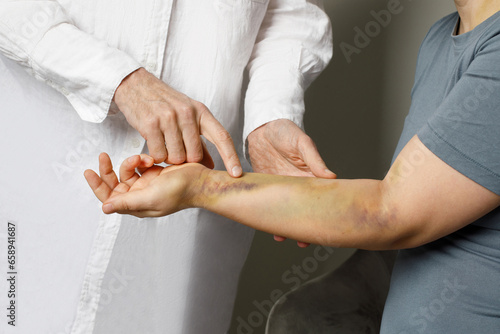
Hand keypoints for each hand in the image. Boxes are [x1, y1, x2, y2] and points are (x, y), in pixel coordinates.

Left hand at [84, 153, 207, 216]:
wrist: (201, 181)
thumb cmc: (180, 192)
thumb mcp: (151, 197)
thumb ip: (127, 202)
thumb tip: (104, 208)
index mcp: (135, 205)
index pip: (108, 198)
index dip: (97, 186)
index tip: (89, 171)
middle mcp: (139, 195)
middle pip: (114, 183)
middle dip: (109, 170)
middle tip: (104, 156)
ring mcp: (147, 184)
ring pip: (128, 170)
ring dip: (132, 162)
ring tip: (144, 159)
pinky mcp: (154, 173)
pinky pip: (140, 163)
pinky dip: (142, 159)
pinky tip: (151, 158)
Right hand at [114, 68, 241, 176]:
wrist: (135, 85)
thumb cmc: (165, 104)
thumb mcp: (188, 116)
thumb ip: (200, 141)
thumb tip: (212, 165)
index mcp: (201, 111)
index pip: (222, 137)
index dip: (231, 157)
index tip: (237, 174)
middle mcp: (187, 113)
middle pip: (195, 155)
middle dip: (186, 160)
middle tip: (176, 150)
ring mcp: (169, 118)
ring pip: (176, 158)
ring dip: (169, 159)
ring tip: (163, 145)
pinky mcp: (151, 124)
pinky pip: (158, 155)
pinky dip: (155, 157)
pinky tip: (153, 144)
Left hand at [248, 119, 335, 246]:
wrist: (262, 126)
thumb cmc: (285, 131)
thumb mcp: (302, 142)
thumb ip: (314, 159)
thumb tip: (331, 177)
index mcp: (309, 176)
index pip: (319, 199)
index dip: (322, 214)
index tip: (325, 229)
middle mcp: (296, 185)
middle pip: (302, 210)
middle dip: (303, 226)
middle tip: (304, 243)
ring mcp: (279, 187)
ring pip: (284, 211)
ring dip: (283, 224)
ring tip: (282, 238)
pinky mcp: (264, 185)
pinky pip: (265, 203)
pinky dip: (265, 213)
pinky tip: (262, 223)